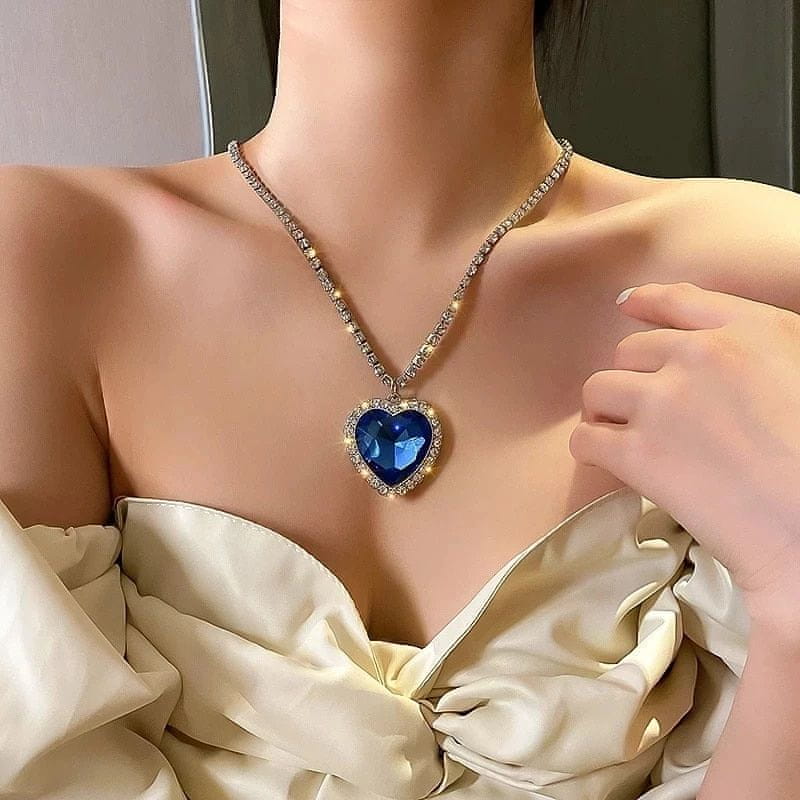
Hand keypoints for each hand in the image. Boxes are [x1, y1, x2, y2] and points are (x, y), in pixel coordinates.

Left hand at [568, 281, 799, 629]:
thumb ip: (764, 351)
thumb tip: (718, 352)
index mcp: (753, 332)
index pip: (681, 301)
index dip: (648, 302)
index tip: (629, 307)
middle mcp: (702, 357)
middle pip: (630, 351)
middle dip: (631, 378)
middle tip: (640, 410)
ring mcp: (665, 402)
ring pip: (598, 390)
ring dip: (603, 412)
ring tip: (618, 436)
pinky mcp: (640, 454)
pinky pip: (584, 439)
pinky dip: (588, 449)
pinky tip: (606, 463)